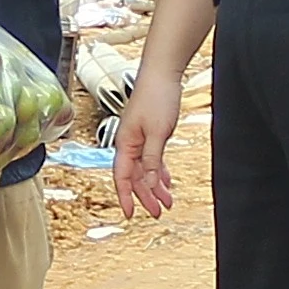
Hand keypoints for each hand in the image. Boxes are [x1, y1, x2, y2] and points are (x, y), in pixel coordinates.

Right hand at [114, 75, 181, 219]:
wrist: (162, 74)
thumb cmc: (156, 97)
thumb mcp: (157, 133)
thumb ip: (152, 159)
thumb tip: (149, 182)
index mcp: (125, 143)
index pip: (122, 177)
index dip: (125, 197)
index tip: (130, 214)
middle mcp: (129, 143)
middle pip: (135, 176)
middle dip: (145, 196)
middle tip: (157, 212)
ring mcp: (139, 138)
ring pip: (144, 169)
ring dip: (154, 186)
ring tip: (166, 201)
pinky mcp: (150, 133)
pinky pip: (151, 159)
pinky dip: (158, 171)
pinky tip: (165, 181)